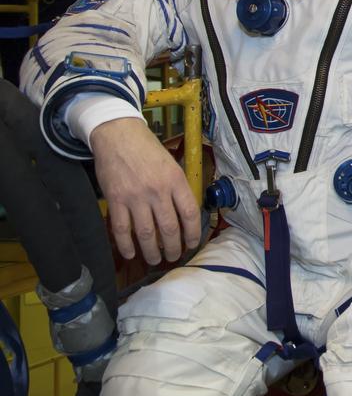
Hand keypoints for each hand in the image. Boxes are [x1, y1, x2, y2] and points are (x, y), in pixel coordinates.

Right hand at [89, 117, 200, 264]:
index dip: (192, 234)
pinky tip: (130, 253)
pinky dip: (126, 245)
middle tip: (173, 257)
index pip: (189, 214)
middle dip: (173, 248)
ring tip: (154, 260)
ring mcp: (135, 197)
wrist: (118, 135)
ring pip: (146, 233)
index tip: (192, 244)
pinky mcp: (115, 200)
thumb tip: (184, 214)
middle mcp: (158, 191)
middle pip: (169, 228)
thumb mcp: (172, 164)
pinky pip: (121, 229)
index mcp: (176, 181)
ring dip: (151, 251)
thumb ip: (177, 187)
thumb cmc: (148, 149)